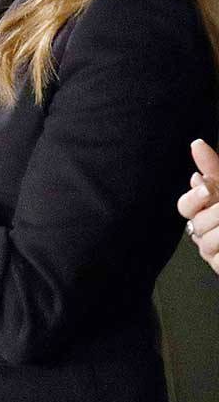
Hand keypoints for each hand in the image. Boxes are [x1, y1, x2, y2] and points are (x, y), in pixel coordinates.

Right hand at [178, 139, 218, 275]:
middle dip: (217, 212)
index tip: (208, 188)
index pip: (186, 206)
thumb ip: (214, 167)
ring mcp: (213, 250)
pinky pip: (217, 256)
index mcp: (205, 211)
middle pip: (196, 221)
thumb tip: (196, 144)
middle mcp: (205, 231)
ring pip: (206, 239)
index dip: (193, 197)